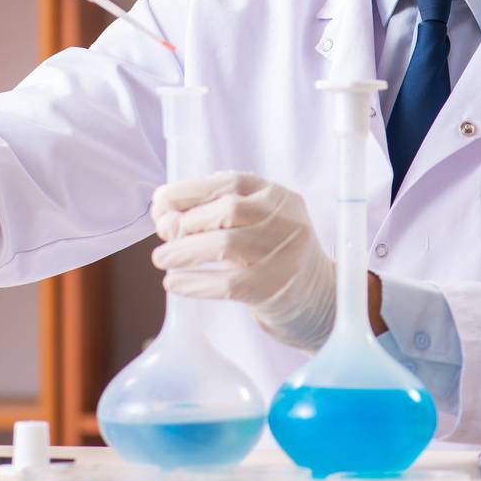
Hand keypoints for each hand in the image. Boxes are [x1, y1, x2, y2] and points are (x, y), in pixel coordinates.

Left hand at [150, 171, 336, 350]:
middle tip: (163, 232)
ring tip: (161, 258)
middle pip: (227, 210)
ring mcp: (283, 253)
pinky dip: (195, 282)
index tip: (160, 200)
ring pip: (225, 245)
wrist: (319, 298)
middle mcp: (284, 219)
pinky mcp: (275, 288)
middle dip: (186, 220)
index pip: (230, 182)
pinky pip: (227, 283)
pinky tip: (174, 282)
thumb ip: (215, 213)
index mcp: (277, 195)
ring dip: (184, 251)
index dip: (189, 190)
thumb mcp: (256, 223)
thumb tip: (163, 213)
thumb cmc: (275, 255)